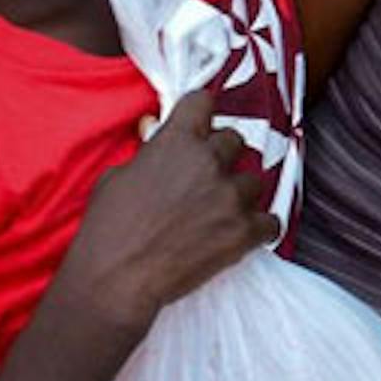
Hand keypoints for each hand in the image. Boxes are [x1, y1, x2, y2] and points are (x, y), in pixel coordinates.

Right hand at [56, 91, 275, 337]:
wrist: (117, 279)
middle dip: (222, 157)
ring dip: (240, 194)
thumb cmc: (108, 229)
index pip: (202, 101)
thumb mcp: (116, 176)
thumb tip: (155, 134)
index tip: (200, 125)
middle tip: (207, 178)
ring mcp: (230, 197)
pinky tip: (243, 234)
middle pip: (235, 140)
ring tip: (219, 213)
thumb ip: (147, 152)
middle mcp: (209, 162)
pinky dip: (260, 229)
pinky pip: (271, 223)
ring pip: (255, 181)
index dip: (201, 113)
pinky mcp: (243, 232)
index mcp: (176, 141)